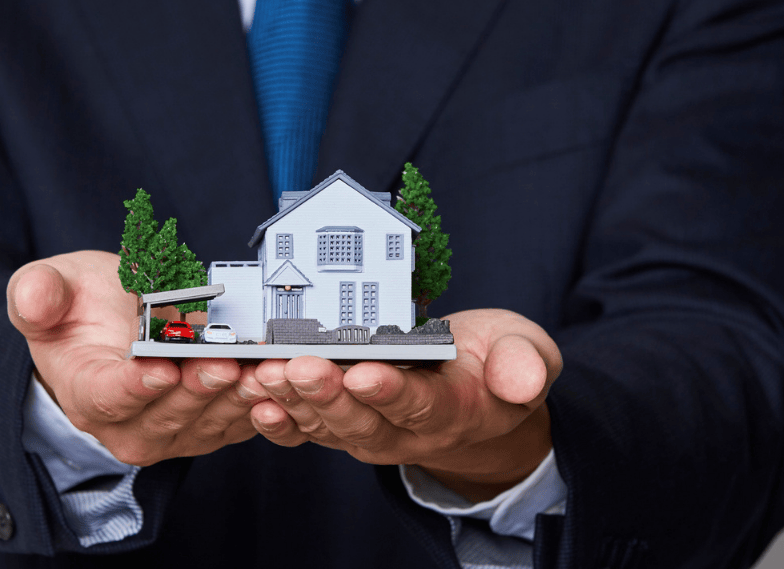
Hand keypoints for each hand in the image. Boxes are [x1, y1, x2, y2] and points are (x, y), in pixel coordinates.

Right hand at [7, 250, 268, 465]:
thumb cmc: (76, 307)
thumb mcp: (45, 287)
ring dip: (237, 398)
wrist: (104, 327)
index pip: (107, 397)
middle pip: (166, 413)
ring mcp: (172, 431)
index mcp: (84, 392)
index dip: (134, 386)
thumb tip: (33, 299)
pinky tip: (279, 380)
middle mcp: (127, 425)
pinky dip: (262, 403)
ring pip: (208, 421)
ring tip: (261, 370)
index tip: (160, 367)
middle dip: (197, 388)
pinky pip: (238, 421)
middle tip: (223, 362)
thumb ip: (36, 294)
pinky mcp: (209, 426)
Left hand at [249, 309, 560, 501]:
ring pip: (329, 426)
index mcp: (455, 410)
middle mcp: (408, 430)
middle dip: (329, 395)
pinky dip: (280, 419)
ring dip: (295, 403)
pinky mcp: (344, 426)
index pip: (421, 404)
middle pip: (364, 420)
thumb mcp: (527, 352)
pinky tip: (257, 403)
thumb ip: (525, 365)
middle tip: (301, 366)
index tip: (364, 373)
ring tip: (269, 375)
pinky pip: (308, 431)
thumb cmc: (495, 364)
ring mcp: (372, 431)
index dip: (391, 391)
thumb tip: (523, 382)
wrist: (477, 397)